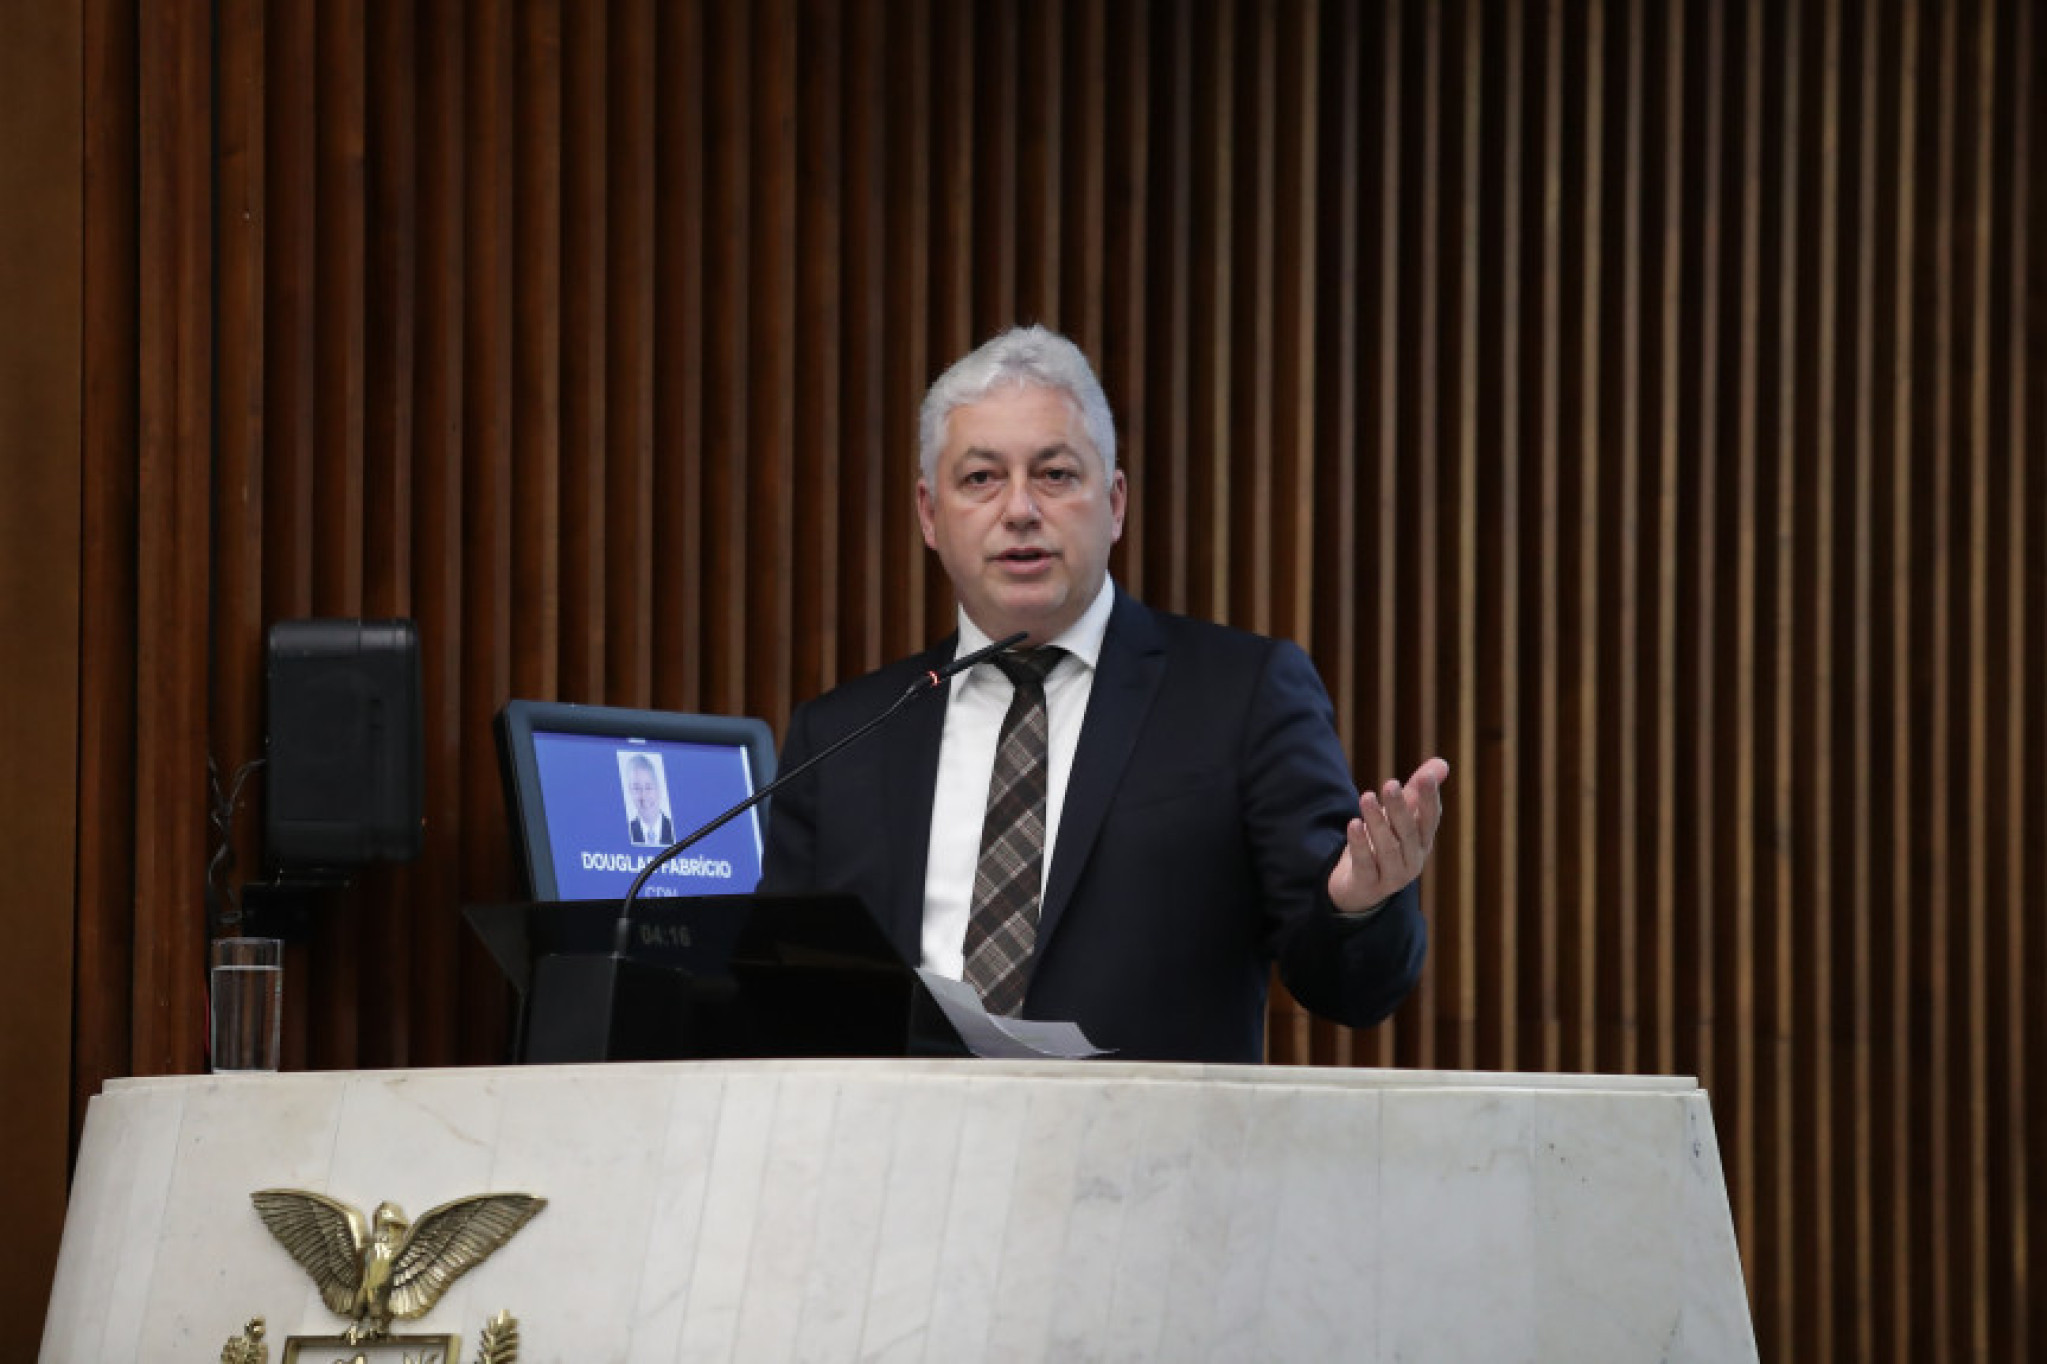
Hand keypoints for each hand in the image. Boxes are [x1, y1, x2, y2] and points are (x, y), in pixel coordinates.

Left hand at [1327, 756, 1450, 913]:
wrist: (1359, 888)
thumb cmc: (1383, 845)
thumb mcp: (1399, 819)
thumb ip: (1416, 792)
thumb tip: (1441, 763)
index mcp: (1422, 842)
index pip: (1430, 819)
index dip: (1429, 798)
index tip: (1426, 776)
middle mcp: (1412, 860)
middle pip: (1408, 833)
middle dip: (1400, 808)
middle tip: (1390, 783)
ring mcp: (1392, 876)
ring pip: (1387, 848)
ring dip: (1377, 822)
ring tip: (1366, 797)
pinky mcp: (1369, 885)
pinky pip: (1365, 864)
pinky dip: (1359, 844)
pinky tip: (1353, 824)